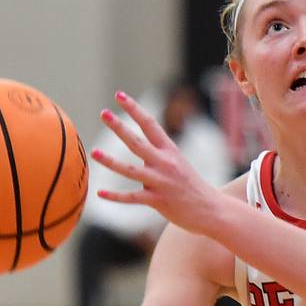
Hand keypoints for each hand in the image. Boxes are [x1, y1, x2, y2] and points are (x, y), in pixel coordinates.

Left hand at [92, 92, 221, 233]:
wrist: (211, 209)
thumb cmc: (191, 186)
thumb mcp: (178, 164)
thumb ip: (156, 156)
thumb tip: (134, 150)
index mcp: (170, 151)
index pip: (150, 124)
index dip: (134, 109)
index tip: (119, 95)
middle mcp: (165, 164)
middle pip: (137, 143)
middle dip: (119, 127)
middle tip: (103, 113)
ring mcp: (161, 182)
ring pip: (130, 171)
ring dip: (110, 162)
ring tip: (93, 153)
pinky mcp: (158, 201)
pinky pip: (132, 198)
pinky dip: (115, 196)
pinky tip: (99, 193)